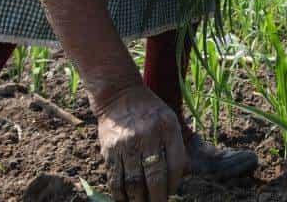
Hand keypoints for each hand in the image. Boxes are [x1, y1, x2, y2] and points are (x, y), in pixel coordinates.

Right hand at [94, 85, 187, 201]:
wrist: (119, 95)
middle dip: (158, 197)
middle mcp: (148, 136)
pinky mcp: (109, 150)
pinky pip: (115, 179)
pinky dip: (120, 194)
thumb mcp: (168, 119)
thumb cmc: (149, 111)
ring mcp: (127, 144)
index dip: (175, 183)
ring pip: (134, 183)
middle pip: (155, 177)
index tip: (172, 192)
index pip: (175, 164)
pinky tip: (126, 200)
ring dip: (139, 200)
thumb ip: (174, 145)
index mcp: (167, 127)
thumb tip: (177, 178)